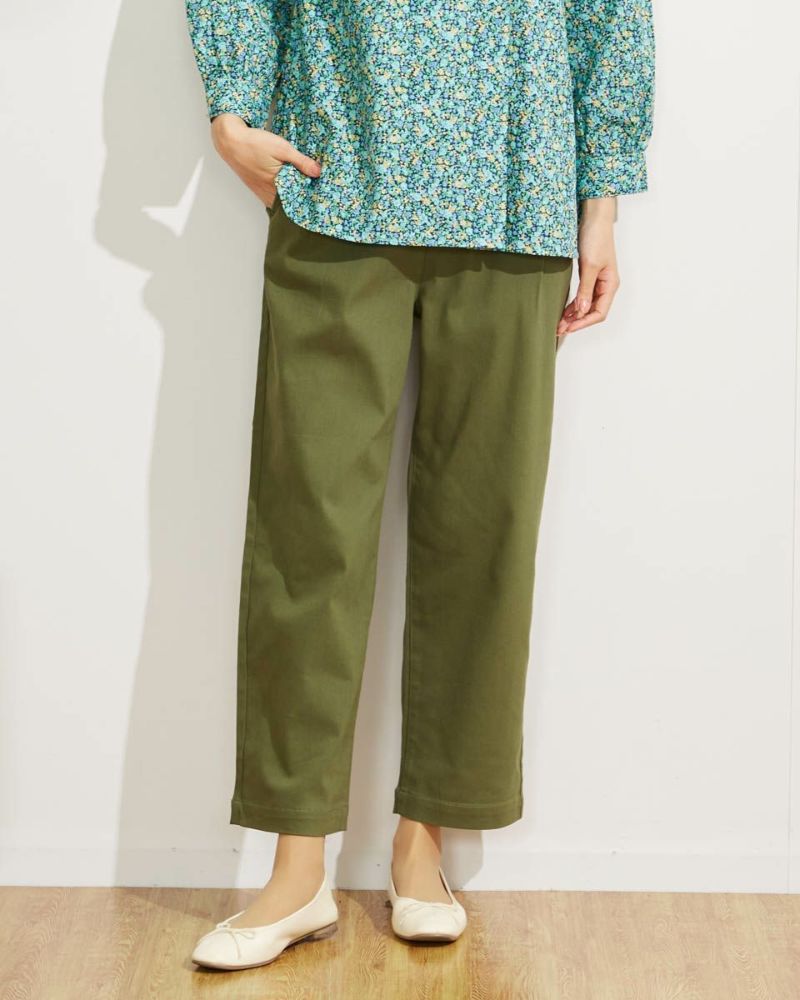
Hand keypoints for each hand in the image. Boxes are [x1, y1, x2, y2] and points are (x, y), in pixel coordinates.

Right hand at [210, 113, 321, 207]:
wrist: (230, 141)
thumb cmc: (254, 143)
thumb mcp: (282, 148)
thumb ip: (301, 161)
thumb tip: (318, 172)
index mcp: (276, 184)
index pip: (298, 197)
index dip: (309, 196)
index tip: (320, 195)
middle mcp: (268, 192)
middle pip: (289, 202)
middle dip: (301, 199)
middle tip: (314, 196)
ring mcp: (261, 192)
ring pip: (280, 202)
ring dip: (290, 199)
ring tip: (303, 194)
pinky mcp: (256, 188)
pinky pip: (271, 199)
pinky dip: (280, 198)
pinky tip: (286, 193)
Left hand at [557, 197, 619, 338]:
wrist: (593, 217)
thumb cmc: (596, 238)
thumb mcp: (589, 266)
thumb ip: (585, 290)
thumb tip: (581, 311)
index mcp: (610, 285)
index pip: (599, 313)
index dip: (584, 323)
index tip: (568, 327)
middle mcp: (606, 286)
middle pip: (592, 312)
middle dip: (576, 322)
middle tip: (559, 329)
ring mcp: (597, 281)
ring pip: (586, 305)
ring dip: (573, 315)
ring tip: (558, 323)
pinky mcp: (588, 276)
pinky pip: (582, 296)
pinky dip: (573, 305)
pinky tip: (563, 311)